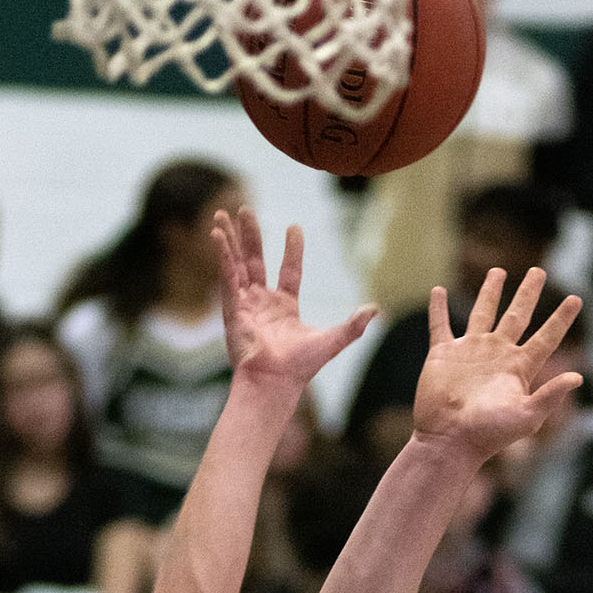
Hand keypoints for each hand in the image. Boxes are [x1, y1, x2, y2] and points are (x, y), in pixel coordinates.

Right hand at [213, 207, 375, 390]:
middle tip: (245, 210)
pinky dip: (222, 255)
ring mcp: (245, 305)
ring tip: (223, 214)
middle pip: (255, 261)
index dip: (292, 250)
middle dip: (251, 236)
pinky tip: (216, 234)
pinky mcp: (231, 309)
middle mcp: (263, 303)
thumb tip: (375, 309)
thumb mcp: (332, 341)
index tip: (294, 228)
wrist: (274, 382)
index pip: (289, 271)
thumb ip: (353, 325)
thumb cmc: (300, 368)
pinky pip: (226, 276)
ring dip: (230, 239)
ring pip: (236, 264)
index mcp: (285, 308)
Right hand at [412, 265, 582, 462]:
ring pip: (483, 313)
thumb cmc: (488, 435)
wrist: (449, 441)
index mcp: (518, 367)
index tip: (576, 299)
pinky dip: (438, 308)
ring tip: (498, 272)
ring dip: (490, 292)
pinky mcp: (442, 355)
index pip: (546, 337)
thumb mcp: (526, 417)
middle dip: (528, 293)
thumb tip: (578, 377)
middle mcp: (497, 354)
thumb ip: (550, 395)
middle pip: (517, 315)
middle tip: (538, 271)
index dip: (561, 319)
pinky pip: (440, 325)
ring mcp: (469, 352)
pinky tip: (438, 290)